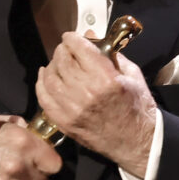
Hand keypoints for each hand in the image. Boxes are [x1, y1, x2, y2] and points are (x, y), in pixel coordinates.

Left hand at [36, 32, 156, 177]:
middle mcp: (86, 92)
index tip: (71, 37)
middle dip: (63, 50)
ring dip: (52, 66)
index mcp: (105, 78)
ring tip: (59, 64)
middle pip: (62, 60)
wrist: (136, 142)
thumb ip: (110, 54)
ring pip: (50, 77)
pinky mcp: (64, 122)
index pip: (79, 47)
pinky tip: (46, 77)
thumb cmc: (137, 107)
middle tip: (67, 50)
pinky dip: (42, 84)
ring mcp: (72, 109)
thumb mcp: (132, 74)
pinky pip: (44, 98)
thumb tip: (91, 37)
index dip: (72, 38)